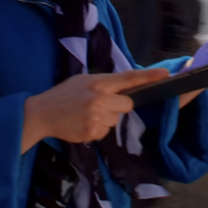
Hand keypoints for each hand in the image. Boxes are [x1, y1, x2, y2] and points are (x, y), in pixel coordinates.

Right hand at [21, 68, 168, 151]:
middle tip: (99, 105)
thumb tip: (126, 87)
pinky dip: (97, 129)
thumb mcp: (84, 80)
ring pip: (116, 120)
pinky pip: (106, 132)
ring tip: (87, 114)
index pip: (129, 78)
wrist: (42, 113)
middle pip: (127, 105)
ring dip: (106, 119)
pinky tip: (83, 123)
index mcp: (98, 82)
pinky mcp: (93, 132)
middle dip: (118, 106)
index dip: (148, 76)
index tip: (165, 75)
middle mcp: (100, 99)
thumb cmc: (64, 94)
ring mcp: (97, 117)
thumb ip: (104, 83)